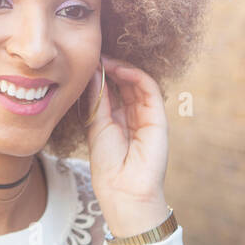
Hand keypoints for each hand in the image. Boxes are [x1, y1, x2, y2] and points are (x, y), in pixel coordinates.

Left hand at [82, 57, 170, 238]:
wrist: (124, 191)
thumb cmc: (107, 166)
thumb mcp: (96, 126)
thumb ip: (96, 101)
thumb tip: (90, 74)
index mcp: (118, 120)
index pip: (112, 89)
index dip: (100, 75)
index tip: (85, 62)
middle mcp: (134, 115)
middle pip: (124, 83)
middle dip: (109, 67)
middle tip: (93, 53)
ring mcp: (148, 116)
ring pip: (137, 82)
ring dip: (120, 67)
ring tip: (102, 59)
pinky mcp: (159, 117)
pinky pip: (149, 88)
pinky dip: (134, 75)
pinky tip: (117, 69)